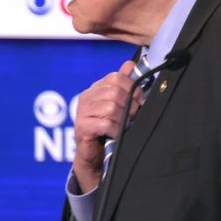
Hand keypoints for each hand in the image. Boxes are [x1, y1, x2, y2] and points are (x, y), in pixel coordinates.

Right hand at [72, 61, 142, 191]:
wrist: (94, 155)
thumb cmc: (107, 129)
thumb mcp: (117, 105)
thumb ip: (122, 85)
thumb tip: (130, 64)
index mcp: (95, 89)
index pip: (116, 77)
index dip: (132, 89)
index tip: (138, 101)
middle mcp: (86, 97)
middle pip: (115, 92)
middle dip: (129, 106)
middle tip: (131, 117)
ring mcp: (81, 112)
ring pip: (111, 108)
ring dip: (122, 120)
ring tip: (123, 127)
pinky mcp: (82, 127)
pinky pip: (106, 124)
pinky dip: (116, 130)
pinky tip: (116, 135)